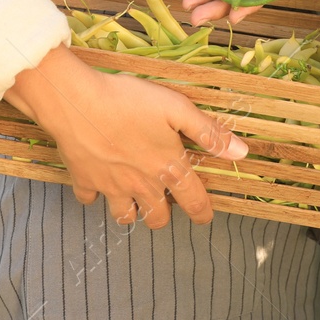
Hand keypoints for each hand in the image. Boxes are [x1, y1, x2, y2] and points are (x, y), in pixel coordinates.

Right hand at [4, 44, 249, 228]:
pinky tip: (98, 180)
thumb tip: (241, 153)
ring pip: (125, 216)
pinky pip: (90, 199)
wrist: (77, 102)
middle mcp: (141, 184)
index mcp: (167, 167)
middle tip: (165, 203)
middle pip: (158, 218)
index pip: (193, 201)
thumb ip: (208, 132)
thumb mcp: (176, 108)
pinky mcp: (84, 180)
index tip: (205, 217)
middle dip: (164, 214)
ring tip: (134, 197)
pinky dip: (95, 195)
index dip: (203, 212)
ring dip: (132, 211)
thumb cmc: (129, 100)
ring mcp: (111, 186)